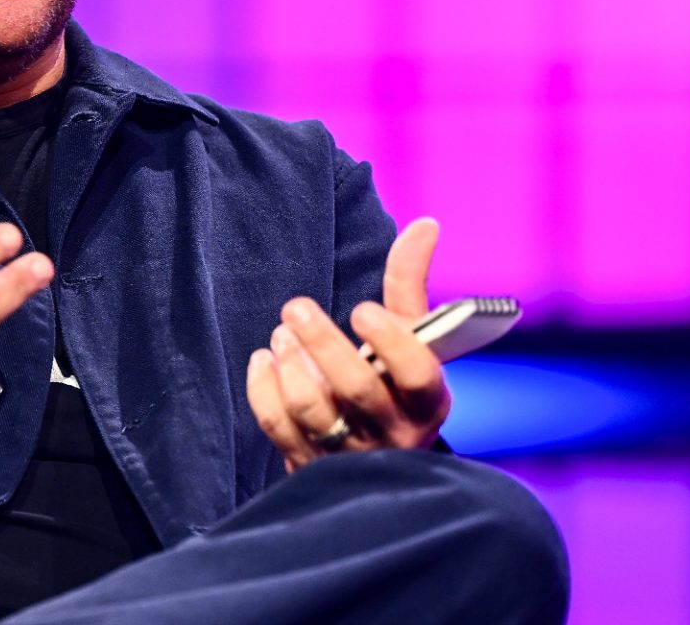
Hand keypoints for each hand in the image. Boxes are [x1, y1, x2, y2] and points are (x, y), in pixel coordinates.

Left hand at [245, 218, 451, 471]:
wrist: (373, 456)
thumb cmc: (393, 382)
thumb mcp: (411, 339)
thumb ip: (410, 284)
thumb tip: (425, 224)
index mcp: (427, 400)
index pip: (417, 375)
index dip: (391, 342)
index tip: (363, 310)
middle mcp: (392, 432)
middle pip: (356, 389)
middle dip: (322, 342)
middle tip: (295, 306)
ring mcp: (349, 454)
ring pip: (313, 411)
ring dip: (291, 364)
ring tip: (282, 333)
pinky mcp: (309, 464)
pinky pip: (278, 427)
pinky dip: (263, 390)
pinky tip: (263, 360)